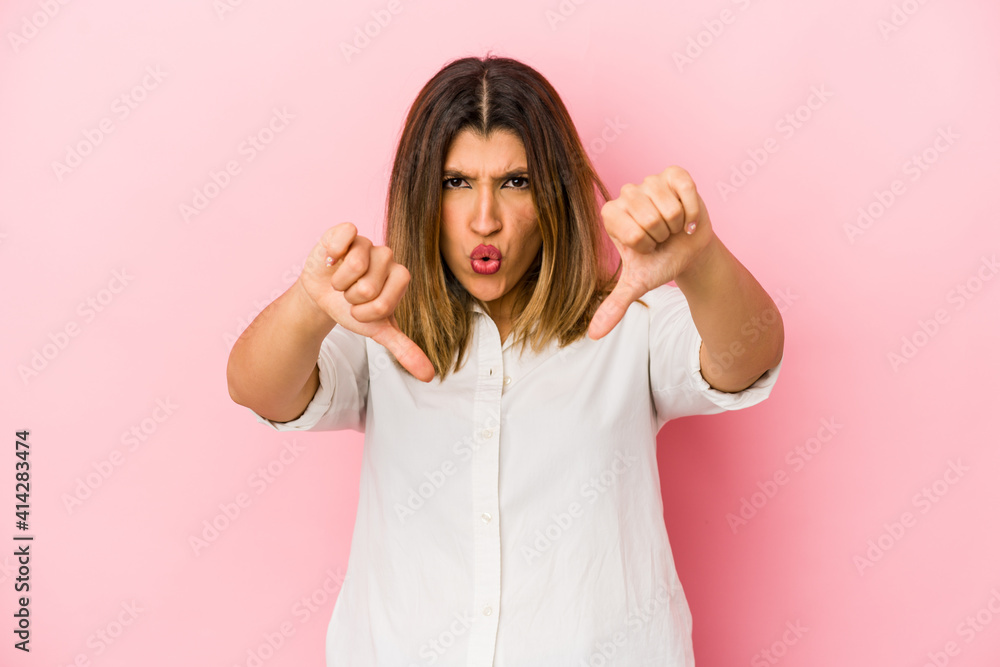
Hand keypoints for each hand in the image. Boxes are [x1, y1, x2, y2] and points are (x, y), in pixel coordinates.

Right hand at [299, 222, 434, 381]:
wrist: (323, 295)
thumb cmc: (353, 309)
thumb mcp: (377, 330)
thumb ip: (404, 348)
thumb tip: (429, 376)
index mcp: (401, 278)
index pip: (384, 304)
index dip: (365, 313)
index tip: (361, 310)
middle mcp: (388, 257)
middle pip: (368, 287)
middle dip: (351, 299)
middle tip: (349, 294)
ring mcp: (368, 243)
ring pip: (355, 265)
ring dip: (339, 282)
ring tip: (340, 280)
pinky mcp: (346, 231)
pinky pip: (345, 234)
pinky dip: (333, 252)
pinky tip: (333, 258)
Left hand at [588, 166, 714, 339]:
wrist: (689, 250)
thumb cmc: (659, 261)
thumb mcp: (638, 284)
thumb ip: (614, 306)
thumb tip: (594, 335)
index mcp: (610, 214)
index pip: (632, 232)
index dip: (646, 246)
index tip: (647, 247)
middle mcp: (626, 193)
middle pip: (650, 219)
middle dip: (662, 235)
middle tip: (662, 237)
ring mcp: (649, 179)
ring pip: (668, 207)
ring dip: (677, 223)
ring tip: (673, 226)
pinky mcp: (674, 173)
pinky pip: (685, 190)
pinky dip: (691, 209)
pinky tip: (687, 216)